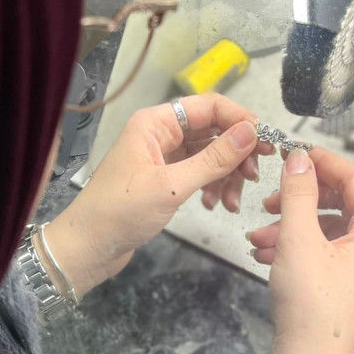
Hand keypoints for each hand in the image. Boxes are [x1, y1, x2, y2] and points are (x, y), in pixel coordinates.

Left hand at [45, 94, 272, 296]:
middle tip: (254, 177)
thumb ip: (214, 159)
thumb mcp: (172, 186)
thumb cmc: (121, 212)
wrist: (88, 247)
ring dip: (226, 175)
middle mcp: (160, 133)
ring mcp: (162, 156)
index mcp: (156, 123)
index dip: (240, 120)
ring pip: (208, 155)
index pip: (209, 106)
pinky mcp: (164, 179)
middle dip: (236, 153)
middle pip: (212, 130)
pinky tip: (215, 206)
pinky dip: (211, 187)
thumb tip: (251, 131)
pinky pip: (198, 173)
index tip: (265, 142)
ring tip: (233, 202)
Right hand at [248, 147, 353, 353]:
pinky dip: (296, 248)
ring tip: (257, 237)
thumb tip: (298, 158)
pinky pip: (324, 253)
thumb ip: (298, 193)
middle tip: (269, 200)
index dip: (323, 163)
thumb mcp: (299, 239)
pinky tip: (265, 254)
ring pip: (326, 231)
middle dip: (299, 201)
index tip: (294, 154)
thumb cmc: (312, 304)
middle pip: (340, 205)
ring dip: (290, 228)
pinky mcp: (350, 286)